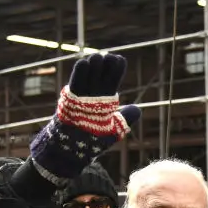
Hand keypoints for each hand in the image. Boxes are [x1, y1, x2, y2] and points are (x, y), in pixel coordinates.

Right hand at [30, 53, 140, 182]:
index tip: (120, 60)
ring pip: (89, 76)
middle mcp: (94, 95)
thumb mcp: (114, 130)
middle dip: (105, 64)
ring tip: (98, 58)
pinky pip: (76, 84)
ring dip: (93, 65)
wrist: (74, 150)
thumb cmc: (93, 141)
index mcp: (106, 100)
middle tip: (109, 57)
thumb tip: (137, 109)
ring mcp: (82, 96)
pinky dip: (79, 74)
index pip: (113, 79)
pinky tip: (84, 63)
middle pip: (101, 74)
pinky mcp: (71, 99)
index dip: (116, 69)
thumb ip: (125, 119)